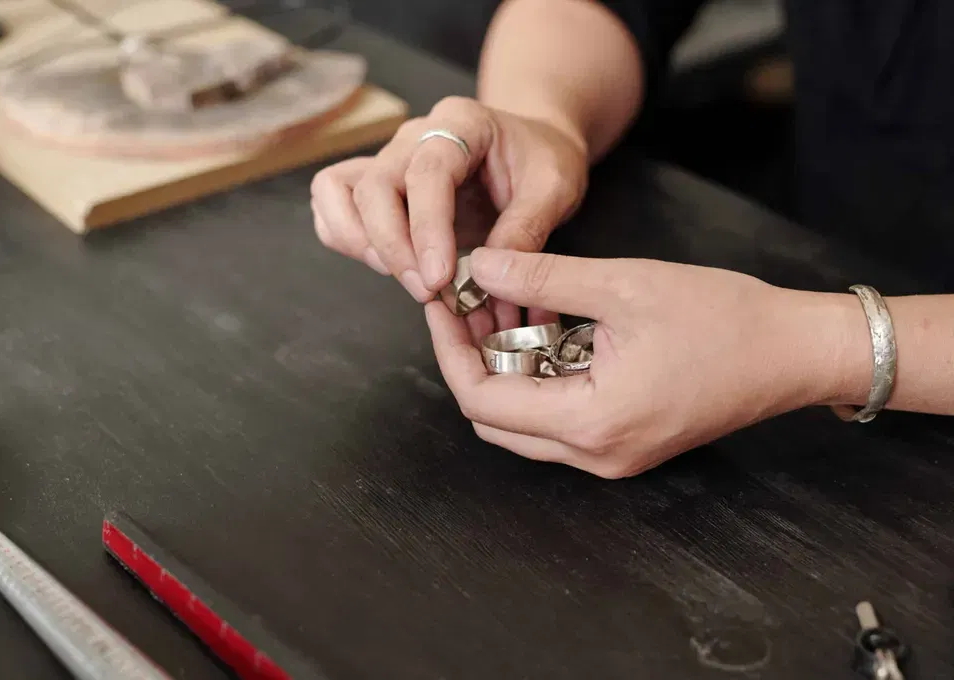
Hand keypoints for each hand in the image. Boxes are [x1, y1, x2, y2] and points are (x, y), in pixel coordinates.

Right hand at [310, 96, 588, 332]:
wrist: (531, 147)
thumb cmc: (542, 161)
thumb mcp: (556, 187)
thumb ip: (526, 227)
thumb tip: (487, 274)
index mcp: (461, 123)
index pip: (427, 174)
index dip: (427, 229)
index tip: (439, 279)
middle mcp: (414, 136)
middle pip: (374, 186)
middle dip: (393, 247)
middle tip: (427, 291)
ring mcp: (389, 158)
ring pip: (337, 190)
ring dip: (360, 242)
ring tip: (404, 278)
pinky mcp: (378, 185)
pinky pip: (333, 203)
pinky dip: (346, 237)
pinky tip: (386, 265)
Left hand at [425, 248, 861, 477]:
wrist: (796, 352)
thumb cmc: (725, 318)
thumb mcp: (625, 283)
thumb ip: (544, 275)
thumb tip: (481, 264)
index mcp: (590, 422)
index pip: (482, 400)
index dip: (450, 349)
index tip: (442, 302)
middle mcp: (594, 454)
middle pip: (495, 418)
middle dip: (473, 356)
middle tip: (468, 301)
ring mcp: (611, 454)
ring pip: (524, 419)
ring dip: (507, 363)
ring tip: (506, 301)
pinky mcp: (625, 441)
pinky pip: (559, 416)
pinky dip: (541, 373)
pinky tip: (546, 321)